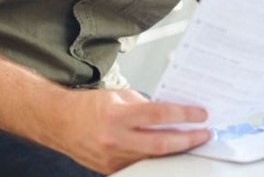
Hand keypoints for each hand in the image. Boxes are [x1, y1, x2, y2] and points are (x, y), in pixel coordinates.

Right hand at [46, 88, 210, 173]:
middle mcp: (115, 139)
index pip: (158, 115)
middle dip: (188, 139)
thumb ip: (143, 104)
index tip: (200, 115)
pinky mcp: (111, 170)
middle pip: (161, 143)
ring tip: (191, 142)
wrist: (59, 123)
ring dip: (176, 151)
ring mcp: (113, 158)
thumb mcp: (117, 96)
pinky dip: (156, 158)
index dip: (184, 115)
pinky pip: (140, 165)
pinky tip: (168, 152)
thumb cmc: (87, 106)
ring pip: (153, 157)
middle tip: (204, 134)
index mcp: (117, 116)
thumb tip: (169, 112)